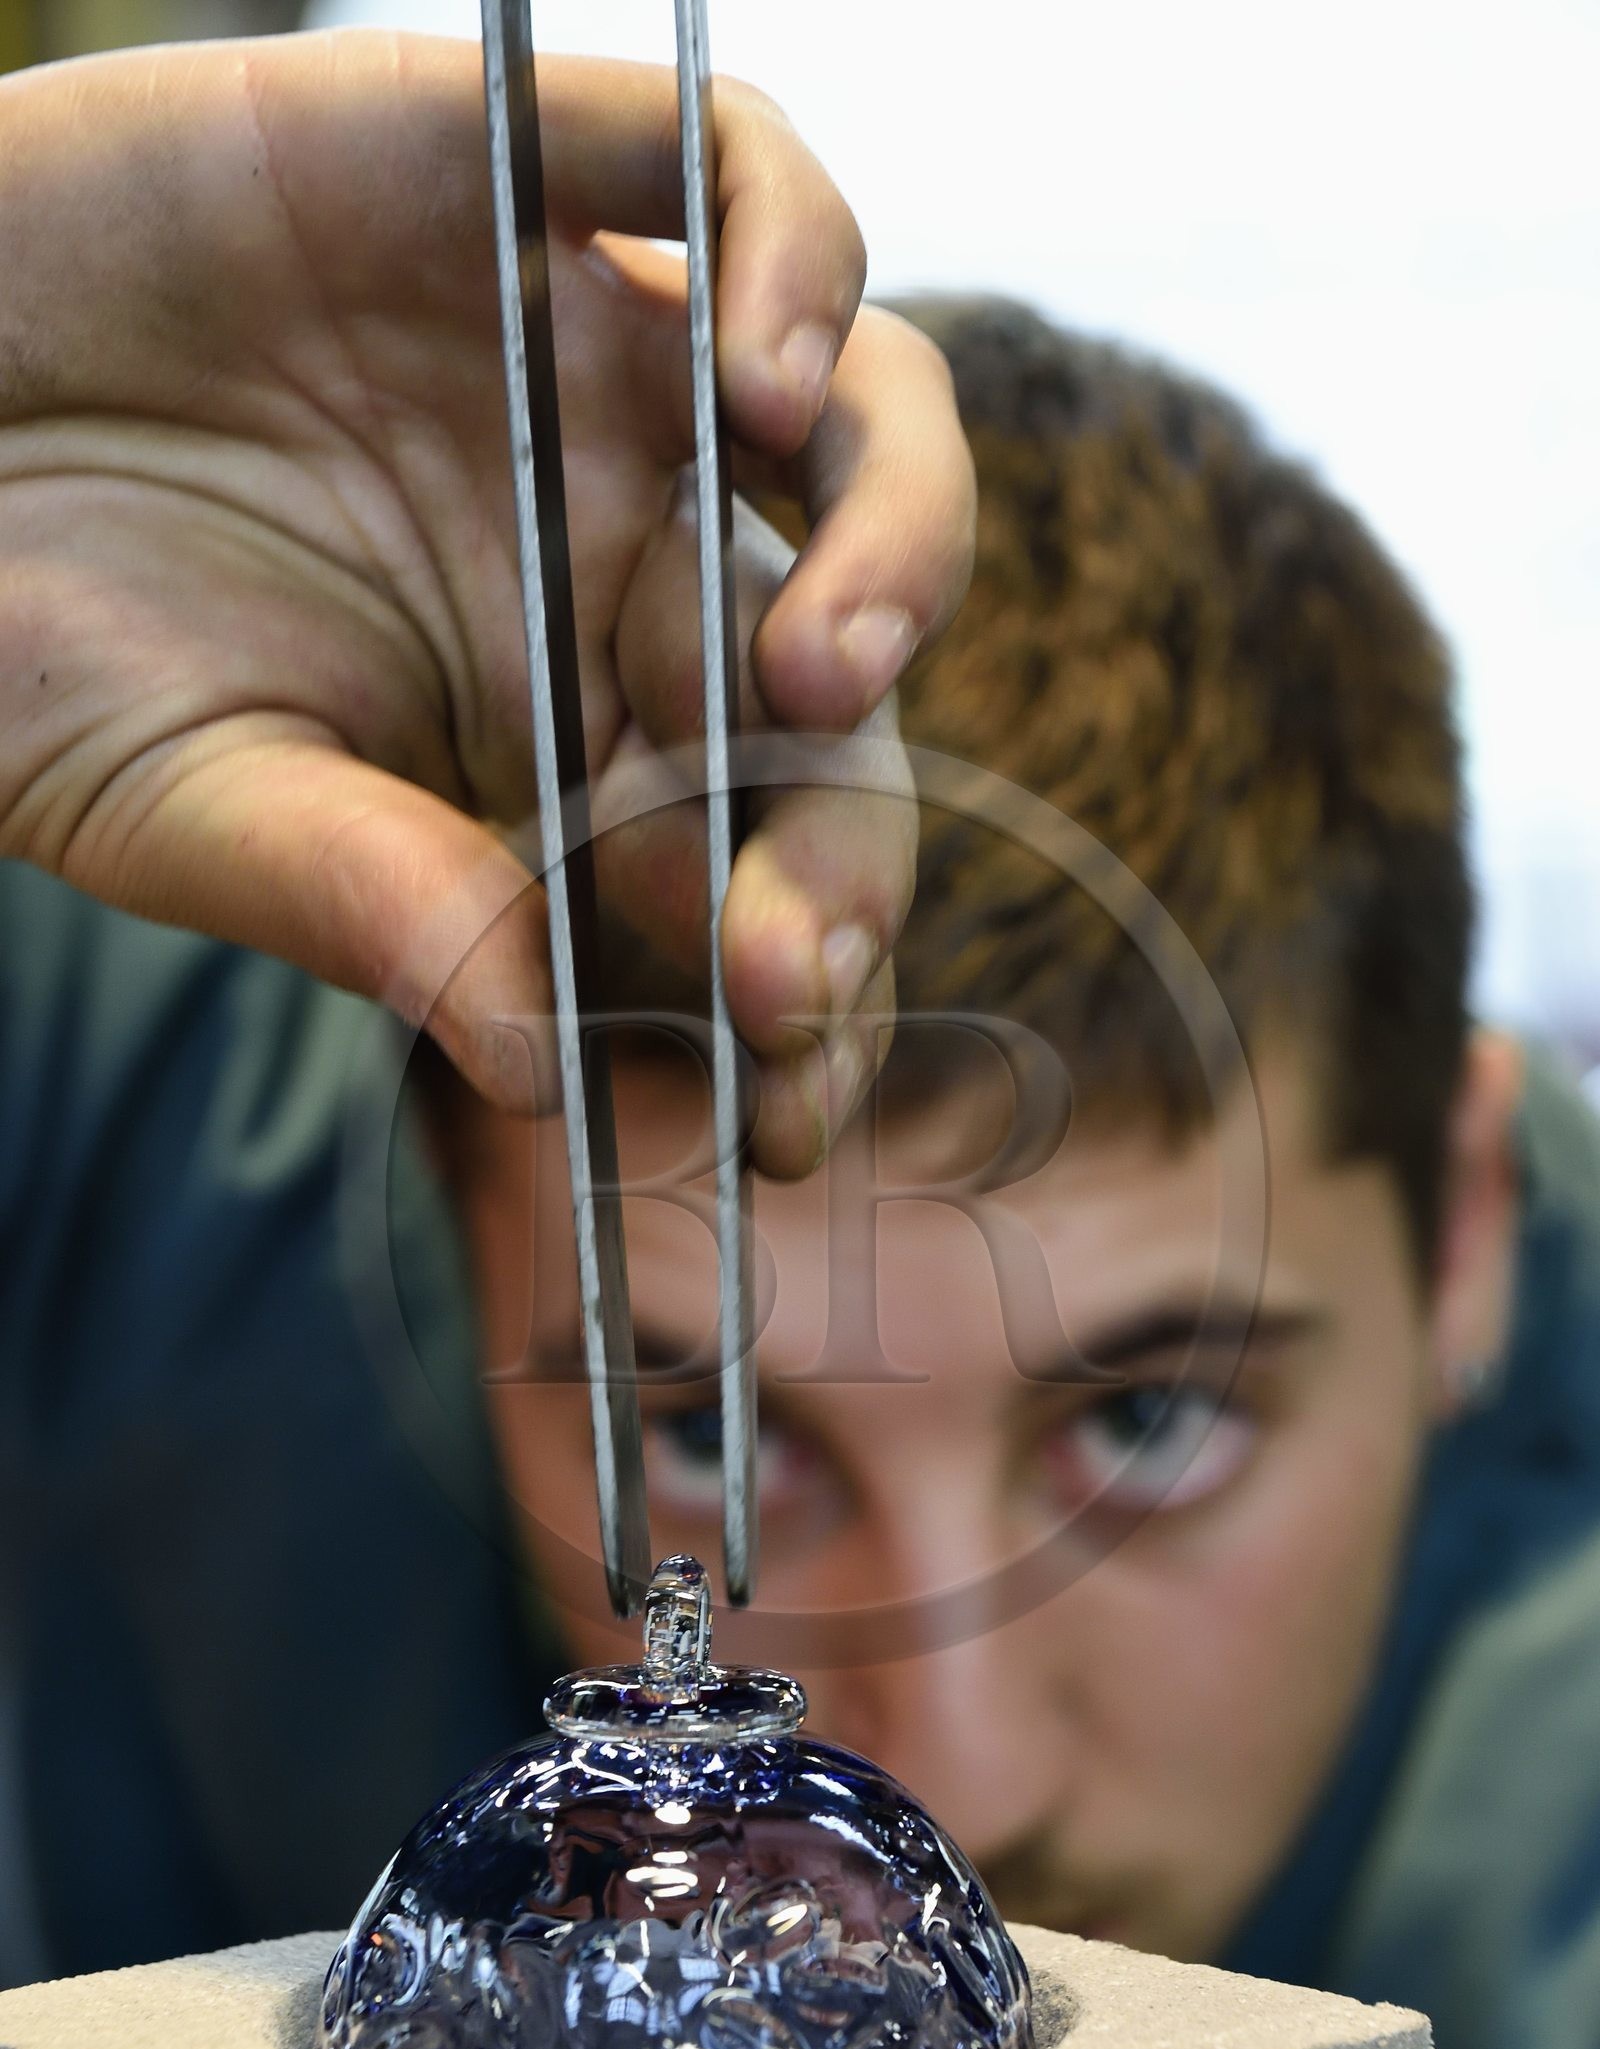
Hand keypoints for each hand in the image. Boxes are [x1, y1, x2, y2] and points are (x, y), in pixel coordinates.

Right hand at [0, 32, 972, 1172]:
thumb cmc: (24, 624)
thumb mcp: (192, 799)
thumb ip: (374, 900)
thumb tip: (543, 1066)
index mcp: (572, 721)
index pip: (758, 857)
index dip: (804, 985)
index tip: (789, 1113)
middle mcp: (619, 551)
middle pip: (833, 692)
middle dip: (841, 852)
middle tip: (784, 976)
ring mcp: (591, 362)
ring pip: (858, 428)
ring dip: (898, 557)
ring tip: (812, 676)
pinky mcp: (519, 169)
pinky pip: (731, 163)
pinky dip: (794, 251)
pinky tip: (766, 377)